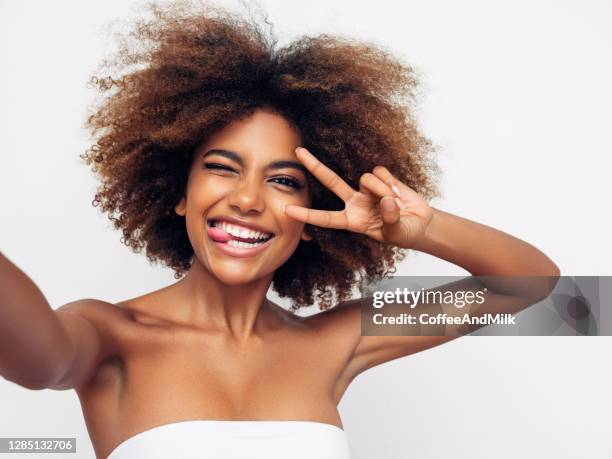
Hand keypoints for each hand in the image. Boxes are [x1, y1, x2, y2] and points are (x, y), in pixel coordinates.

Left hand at [285, 147, 433, 248]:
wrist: (420, 223)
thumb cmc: (404, 233)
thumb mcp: (396, 233)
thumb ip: (390, 219)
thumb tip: (386, 200)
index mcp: (352, 221)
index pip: (326, 218)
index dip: (307, 214)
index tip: (287, 210)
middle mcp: (355, 202)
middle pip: (330, 181)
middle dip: (314, 166)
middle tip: (297, 152)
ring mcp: (367, 189)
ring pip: (366, 179)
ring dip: (382, 189)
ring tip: (395, 202)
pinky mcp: (381, 178)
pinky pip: (380, 172)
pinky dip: (390, 182)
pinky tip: (398, 191)